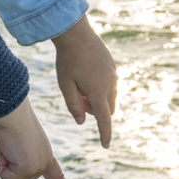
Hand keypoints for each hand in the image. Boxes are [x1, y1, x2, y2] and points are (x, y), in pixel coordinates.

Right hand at [0, 100, 77, 178]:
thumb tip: (9, 171)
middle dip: (9, 166)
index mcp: (46, 155)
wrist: (13, 113)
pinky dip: (1, 165)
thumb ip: (16, 160)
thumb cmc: (12, 124)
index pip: (57, 177)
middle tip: (12, 146)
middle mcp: (45, 162)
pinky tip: (8, 150)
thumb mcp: (16, 146)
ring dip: (5, 165)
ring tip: (11, 146)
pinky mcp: (28, 168)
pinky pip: (6, 177)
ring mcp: (38, 167)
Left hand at [51, 13, 116, 148]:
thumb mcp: (65, 85)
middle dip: (95, 110)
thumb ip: (74, 105)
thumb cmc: (67, 60)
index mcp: (98, 91)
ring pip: (109, 97)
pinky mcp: (112, 66)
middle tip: (78, 98)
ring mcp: (113, 74)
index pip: (104, 119)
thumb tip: (82, 122)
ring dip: (97, 99)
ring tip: (80, 85)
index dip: (104, 134)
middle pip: (107, 109)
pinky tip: (86, 74)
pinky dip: (100, 88)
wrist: (76, 32)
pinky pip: (110, 84)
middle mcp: (110, 84)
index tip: (105, 146)